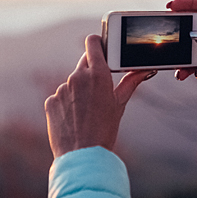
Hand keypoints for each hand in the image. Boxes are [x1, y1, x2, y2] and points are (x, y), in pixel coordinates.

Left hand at [45, 34, 152, 157]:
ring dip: (79, 90)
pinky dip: (66, 103)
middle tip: (100, 88)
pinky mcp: (51, 101)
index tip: (102, 48)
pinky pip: (60, 96)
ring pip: (72, 82)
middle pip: (84, 62)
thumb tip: (145, 69)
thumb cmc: (105, 130)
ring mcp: (62, 89)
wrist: (83, 155)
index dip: (98, 43)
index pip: (93, 42)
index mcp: (97, 73)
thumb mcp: (120, 104)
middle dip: (91, 71)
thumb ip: (131, 82)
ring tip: (87, 111)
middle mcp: (77, 77)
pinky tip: (74, 118)